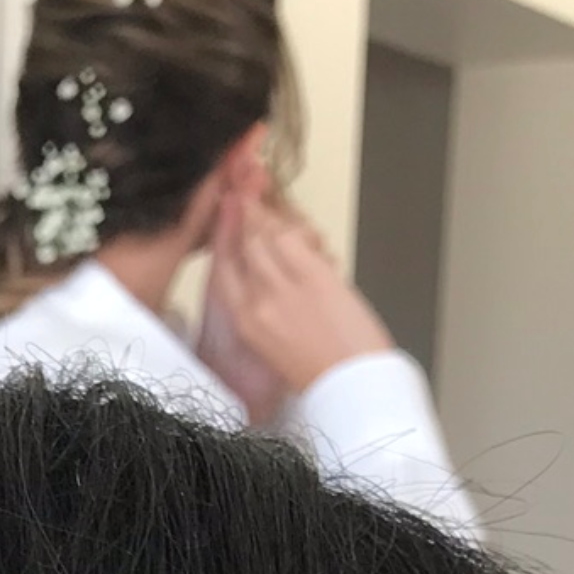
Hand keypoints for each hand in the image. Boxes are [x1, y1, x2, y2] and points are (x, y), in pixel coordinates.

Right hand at [204, 197, 394, 407]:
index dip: (224, 234)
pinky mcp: (309, 274)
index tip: (228, 212)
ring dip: (268, 212)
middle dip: (246, 213)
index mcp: (245, 323)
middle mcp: (255, 301)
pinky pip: (292, 236)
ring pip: (264, 234)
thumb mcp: (278, 344)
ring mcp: (281, 286)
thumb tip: (274, 274)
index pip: (223, 267)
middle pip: (243, 244)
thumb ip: (269, 308)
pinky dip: (293, 223)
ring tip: (269, 196)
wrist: (349, 382)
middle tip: (248, 191)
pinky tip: (296, 219)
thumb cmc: (322, 370)